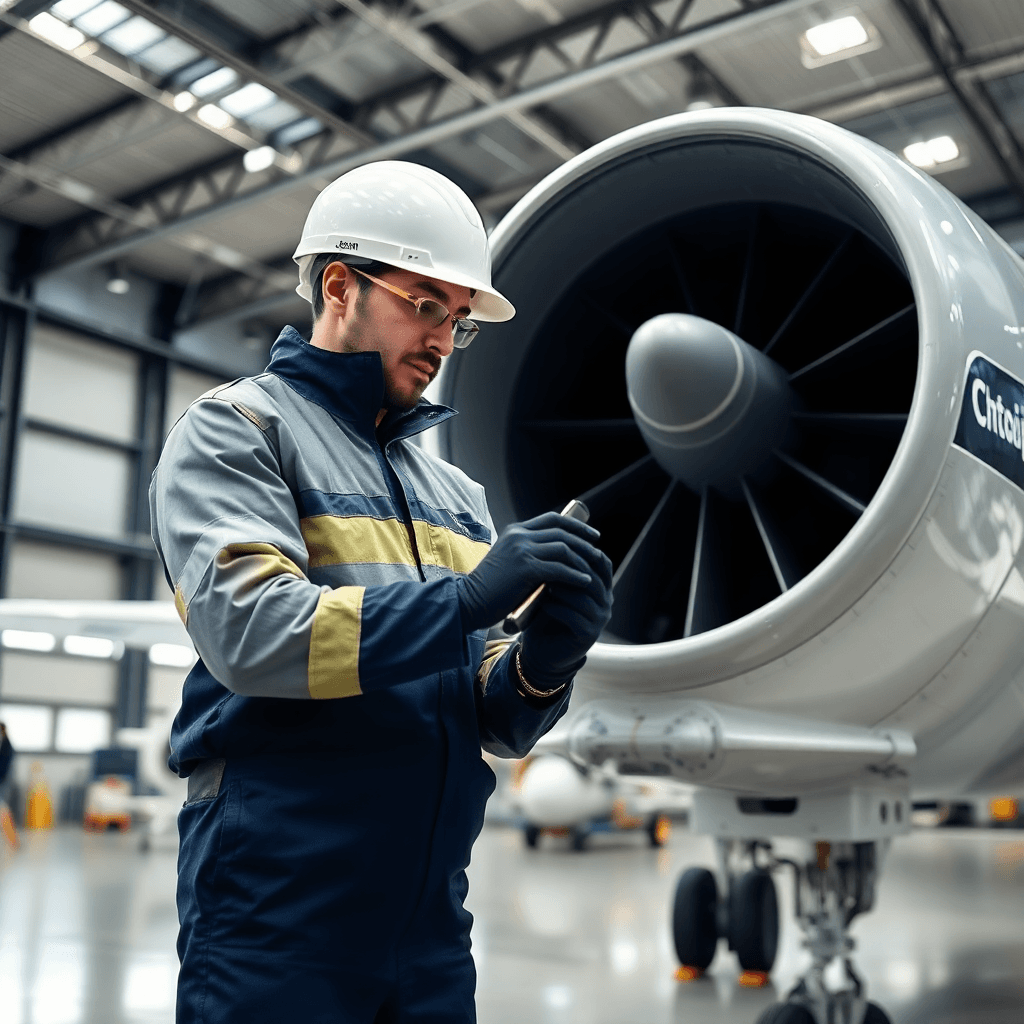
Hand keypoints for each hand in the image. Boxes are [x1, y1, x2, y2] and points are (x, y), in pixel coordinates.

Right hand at [457, 512, 603, 632]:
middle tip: (599, 552)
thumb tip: (557, 556)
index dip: (576, 525)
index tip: (592, 535)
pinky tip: (585, 581)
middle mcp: (519, 535)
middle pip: (562, 531)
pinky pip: (560, 569)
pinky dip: (576, 575)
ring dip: (583, 559)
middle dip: (585, 541)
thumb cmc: (490, 588)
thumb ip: (529, 554)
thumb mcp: (509, 562)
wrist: (469, 601)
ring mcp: (522, 550)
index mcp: (516, 531)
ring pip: (564, 548)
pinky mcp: (526, 568)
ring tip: (594, 569)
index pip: (553, 519)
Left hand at [519, 542, 612, 690]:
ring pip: (584, 595)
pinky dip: (557, 607)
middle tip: (548, 557)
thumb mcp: (555, 585)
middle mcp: (605, 601)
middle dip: (570, 566)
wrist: (541, 648)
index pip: (601, 561)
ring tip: (543, 580)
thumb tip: (553, 533)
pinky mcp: (588, 635)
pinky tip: (542, 604)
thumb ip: (561, 566)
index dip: (584, 549)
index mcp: (600, 586)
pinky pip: (574, 616)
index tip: (560, 540)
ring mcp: (599, 619)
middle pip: (593, 576)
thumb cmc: (546, 613)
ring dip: (562, 586)